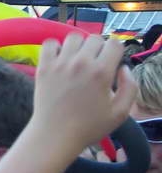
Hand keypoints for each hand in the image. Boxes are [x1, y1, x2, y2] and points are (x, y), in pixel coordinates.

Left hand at [33, 35, 136, 151]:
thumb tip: (124, 68)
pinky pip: (49, 43)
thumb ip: (130, 87)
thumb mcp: (120, 113)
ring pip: (73, 37)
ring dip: (78, 46)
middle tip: (94, 65)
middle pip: (94, 38)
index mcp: (101, 72)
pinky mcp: (43, 67)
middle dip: (98, 49)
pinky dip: (56, 47)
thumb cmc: (89, 127)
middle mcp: (81, 63)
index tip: (110, 63)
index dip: (115, 52)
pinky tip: (60, 60)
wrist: (55, 135)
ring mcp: (60, 63)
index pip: (114, 43)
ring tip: (77, 61)